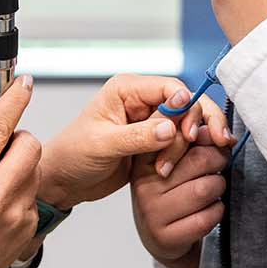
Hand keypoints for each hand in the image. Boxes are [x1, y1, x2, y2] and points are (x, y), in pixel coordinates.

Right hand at [0, 78, 42, 267]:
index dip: (13, 100)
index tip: (23, 83)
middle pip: (29, 145)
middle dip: (19, 138)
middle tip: (2, 148)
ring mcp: (14, 215)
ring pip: (35, 169)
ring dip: (20, 166)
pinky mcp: (27, 229)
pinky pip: (33, 195)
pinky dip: (20, 193)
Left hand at [39, 74, 215, 208]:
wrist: (65, 180)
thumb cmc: (73, 155)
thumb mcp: (103, 145)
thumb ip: (138, 136)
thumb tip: (171, 128)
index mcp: (127, 89)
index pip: (171, 88)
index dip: (187, 108)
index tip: (190, 133)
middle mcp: (142, 100)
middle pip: (188, 103)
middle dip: (196, 126)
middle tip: (202, 147)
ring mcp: (151, 121)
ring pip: (189, 124)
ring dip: (189, 147)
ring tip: (166, 169)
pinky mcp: (156, 141)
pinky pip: (182, 143)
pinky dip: (187, 155)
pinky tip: (177, 170)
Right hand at [131, 143, 229, 267]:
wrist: (161, 236)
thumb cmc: (173, 190)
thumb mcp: (178, 159)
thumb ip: (196, 138)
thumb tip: (218, 132)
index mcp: (143, 157)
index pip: (177, 133)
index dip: (203, 133)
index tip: (213, 137)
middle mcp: (142, 183)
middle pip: (199, 159)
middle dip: (219, 158)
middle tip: (221, 161)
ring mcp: (152, 212)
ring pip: (206, 189)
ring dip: (219, 186)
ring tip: (213, 187)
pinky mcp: (166, 236)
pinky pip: (207, 217)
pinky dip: (217, 211)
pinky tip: (208, 209)